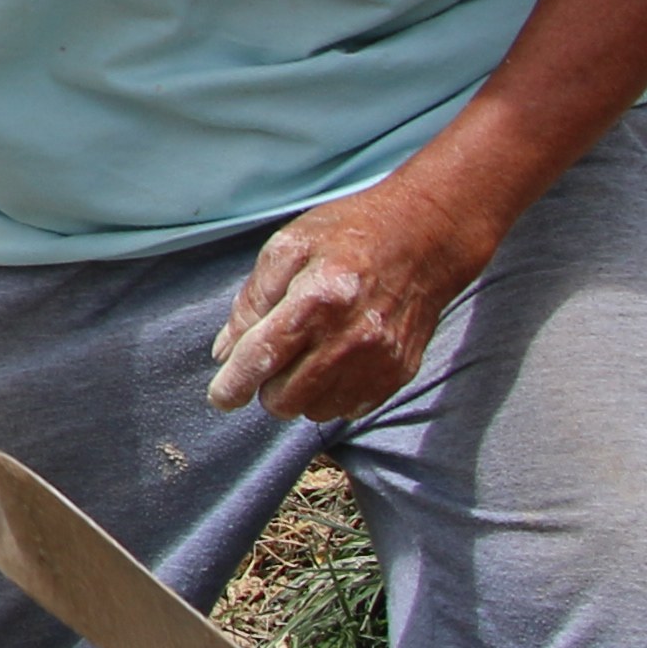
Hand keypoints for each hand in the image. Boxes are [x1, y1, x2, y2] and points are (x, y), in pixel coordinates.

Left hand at [209, 174, 503, 422]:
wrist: (425, 238)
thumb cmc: (348, 236)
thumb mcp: (287, 246)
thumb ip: (251, 300)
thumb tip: (226, 354)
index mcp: (318, 299)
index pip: (263, 358)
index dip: (234, 385)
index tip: (221, 397)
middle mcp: (352, 337)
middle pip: (285, 399)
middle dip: (266, 386)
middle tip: (273, 357)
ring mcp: (379, 361)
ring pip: (314, 411)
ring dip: (299, 392)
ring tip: (307, 353)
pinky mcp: (397, 374)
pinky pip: (347, 410)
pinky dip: (330, 394)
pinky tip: (333, 360)